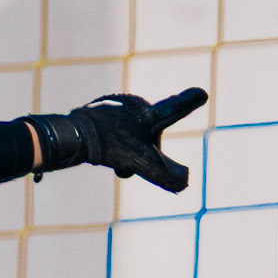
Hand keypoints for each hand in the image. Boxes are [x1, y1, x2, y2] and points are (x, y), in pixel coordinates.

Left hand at [77, 88, 207, 192]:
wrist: (75, 135)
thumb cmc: (111, 148)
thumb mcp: (143, 165)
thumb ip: (167, 175)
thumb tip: (185, 183)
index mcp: (151, 114)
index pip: (176, 110)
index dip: (189, 103)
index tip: (202, 93)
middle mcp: (136, 104)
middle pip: (147, 136)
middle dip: (141, 151)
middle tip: (126, 162)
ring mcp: (117, 104)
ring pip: (129, 134)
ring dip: (124, 149)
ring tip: (111, 156)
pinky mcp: (100, 108)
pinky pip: (113, 130)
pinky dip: (109, 143)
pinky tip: (98, 147)